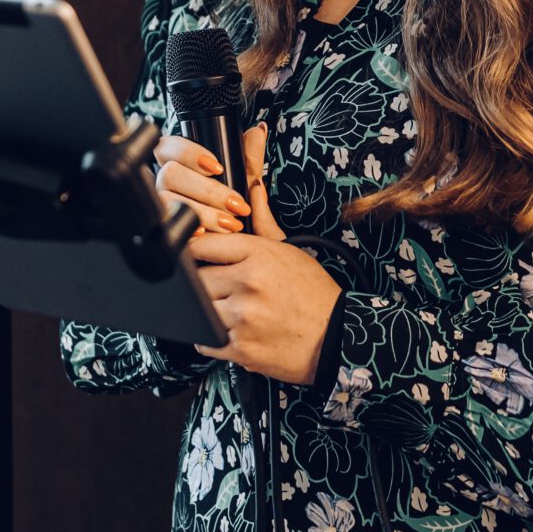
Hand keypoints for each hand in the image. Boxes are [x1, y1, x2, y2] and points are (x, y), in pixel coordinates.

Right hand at [152, 130, 253, 230]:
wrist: (231, 244)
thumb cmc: (232, 210)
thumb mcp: (244, 183)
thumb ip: (249, 157)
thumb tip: (258, 131)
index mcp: (178, 164)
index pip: (168, 146)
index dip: (189, 153)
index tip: (217, 167)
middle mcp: (165, 183)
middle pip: (169, 173)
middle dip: (207, 189)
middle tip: (235, 203)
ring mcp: (160, 205)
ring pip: (167, 199)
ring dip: (203, 211)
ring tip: (230, 222)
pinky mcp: (163, 228)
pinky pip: (166, 224)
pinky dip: (187, 226)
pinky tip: (203, 232)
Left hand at [192, 123, 342, 383]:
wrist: (338, 335)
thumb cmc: (313, 292)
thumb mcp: (289, 248)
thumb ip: (261, 219)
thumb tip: (252, 183)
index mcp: (258, 254)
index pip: (201, 244)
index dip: (195, 252)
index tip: (198, 259)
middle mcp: (249, 283)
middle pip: (196, 279)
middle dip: (202, 284)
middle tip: (219, 289)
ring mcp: (243, 317)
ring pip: (198, 310)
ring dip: (207, 311)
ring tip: (228, 310)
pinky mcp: (241, 348)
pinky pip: (205, 340)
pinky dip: (211, 336)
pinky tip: (231, 329)